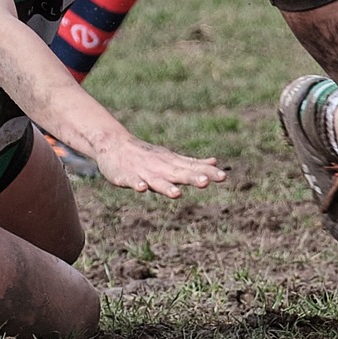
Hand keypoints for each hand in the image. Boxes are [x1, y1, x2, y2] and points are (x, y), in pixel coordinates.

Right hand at [92, 134, 225, 197]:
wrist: (113, 144)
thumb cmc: (146, 155)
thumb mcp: (171, 158)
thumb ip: (192, 163)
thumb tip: (215, 162)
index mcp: (172, 164)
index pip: (193, 168)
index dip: (207, 172)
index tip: (223, 177)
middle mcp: (160, 167)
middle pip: (178, 173)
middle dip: (191, 178)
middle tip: (206, 182)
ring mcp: (143, 172)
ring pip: (157, 180)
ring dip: (166, 187)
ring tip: (177, 194)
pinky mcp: (127, 176)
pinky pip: (133, 181)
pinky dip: (137, 185)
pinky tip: (142, 189)